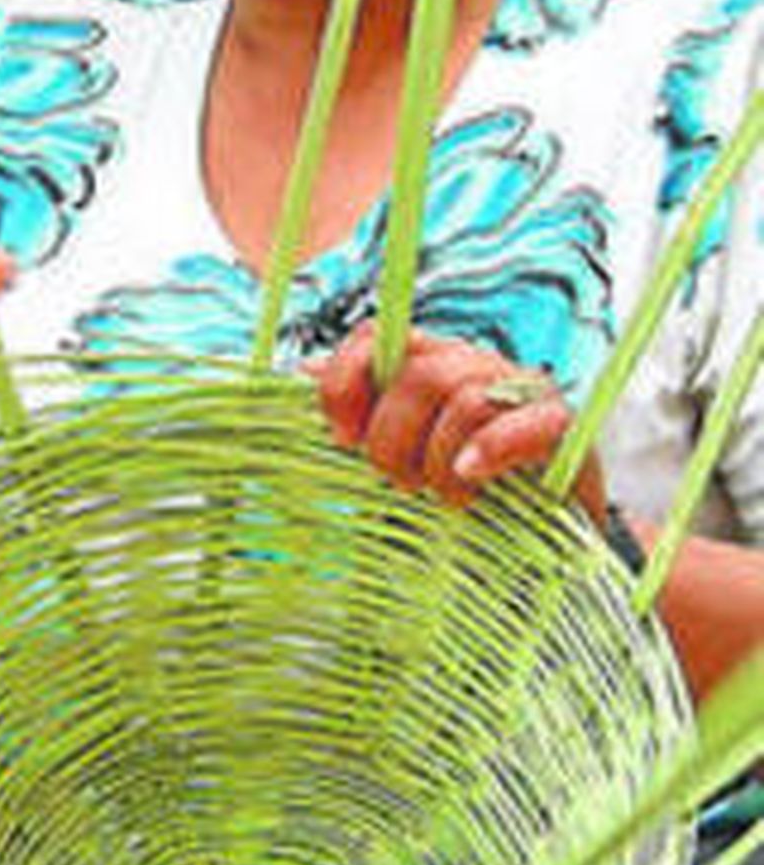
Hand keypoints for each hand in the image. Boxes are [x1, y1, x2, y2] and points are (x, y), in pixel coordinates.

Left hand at [312, 325, 607, 524]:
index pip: (376, 338)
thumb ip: (362, 410)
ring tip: (446, 497)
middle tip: (403, 483)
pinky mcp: (560, 425)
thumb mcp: (404, 449)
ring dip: (441, 462)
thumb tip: (304, 370)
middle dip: (395, 441)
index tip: (343, 438)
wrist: (546, 526)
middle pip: (418, 376)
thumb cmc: (461, 485)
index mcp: (428, 362)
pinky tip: (470, 478)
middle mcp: (472, 363)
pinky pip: (518, 424)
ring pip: (464, 400)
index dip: (347, 383)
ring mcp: (520, 388)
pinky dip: (487, 451)